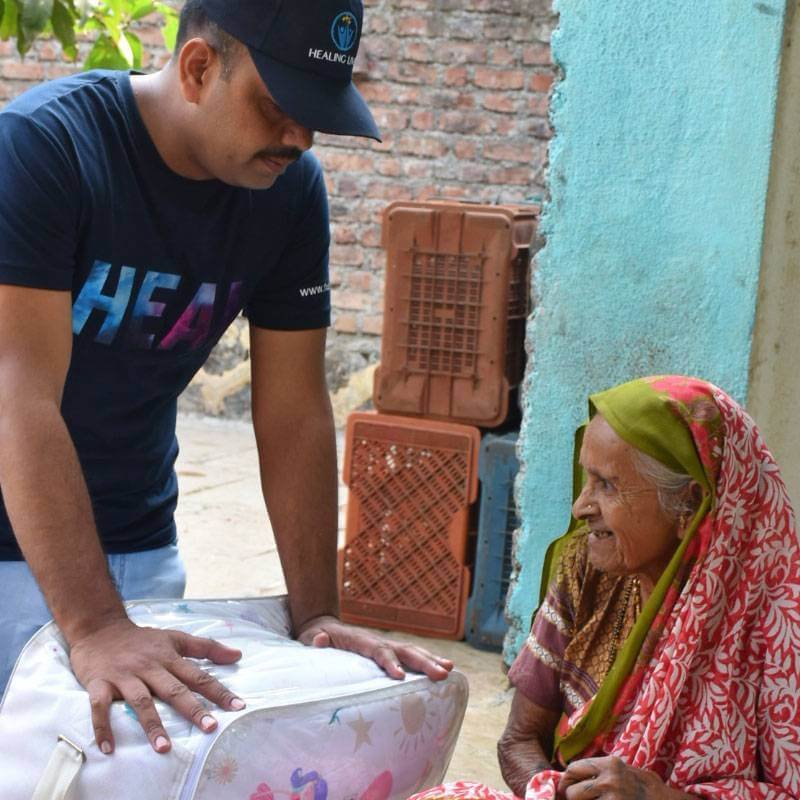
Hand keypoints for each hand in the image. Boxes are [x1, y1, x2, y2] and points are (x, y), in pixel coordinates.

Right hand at [69, 617, 243, 755]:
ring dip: (152, 724)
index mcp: (169, 657)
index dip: (218, 691)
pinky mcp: (99, 683)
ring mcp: (124, 675)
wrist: (100, 628)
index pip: (198, 675)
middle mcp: (149, 666)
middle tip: (210, 727)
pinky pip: (99, 706)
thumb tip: (238, 655)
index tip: (237, 707)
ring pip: (140, 700)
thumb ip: (207, 647)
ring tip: (164, 748)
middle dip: (192, 708)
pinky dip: (102, 726)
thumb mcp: (176, 638)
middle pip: (174, 689)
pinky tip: (108, 748)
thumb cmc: (142, 639)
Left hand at [296, 615, 453, 680]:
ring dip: (430, 660)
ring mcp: (385, 645)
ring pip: (411, 651)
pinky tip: (442, 670)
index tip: (400, 677)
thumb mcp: (309, 639)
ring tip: (450, 670)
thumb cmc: (315, 638)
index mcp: (360, 640)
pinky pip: (409, 657)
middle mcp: (377, 641)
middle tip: (443, 673)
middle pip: (404, 650)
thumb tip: (320, 639)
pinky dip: (426, 662)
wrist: (322, 627)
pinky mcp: (388, 653)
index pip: (378, 651)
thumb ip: (315, 640)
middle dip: (424, 662)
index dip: (390, 662)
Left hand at [556, 756, 686, 799]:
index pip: (574, 768)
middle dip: (571, 798)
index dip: (567, 779)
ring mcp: (612, 799)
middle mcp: (609, 780)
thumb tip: (573, 774)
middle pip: (572, 791)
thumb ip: (600, 770)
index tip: (566, 787)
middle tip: (575, 799)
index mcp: (610, 764)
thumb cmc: (644, 787)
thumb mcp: (623, 769)